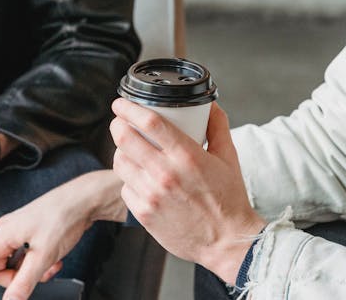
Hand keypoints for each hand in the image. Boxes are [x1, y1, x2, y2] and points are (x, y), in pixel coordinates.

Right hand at [0, 170, 125, 299]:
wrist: (83, 200)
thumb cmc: (62, 217)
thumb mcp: (42, 257)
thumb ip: (22, 284)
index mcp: (0, 236)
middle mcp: (5, 232)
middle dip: (14, 280)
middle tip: (34, 279)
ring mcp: (17, 232)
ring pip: (13, 265)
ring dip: (30, 273)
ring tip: (48, 268)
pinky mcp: (29, 233)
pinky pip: (25, 257)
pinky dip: (38, 264)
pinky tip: (53, 261)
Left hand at [110, 100, 265, 282]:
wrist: (227, 243)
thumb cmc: (228, 200)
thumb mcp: (228, 157)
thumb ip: (218, 126)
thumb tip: (210, 105)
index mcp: (186, 156)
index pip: (149, 122)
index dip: (129, 108)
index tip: (122, 103)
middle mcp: (165, 174)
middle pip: (124, 138)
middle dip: (117, 124)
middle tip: (120, 122)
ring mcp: (152, 195)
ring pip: (120, 162)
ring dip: (121, 151)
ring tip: (129, 149)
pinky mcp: (144, 213)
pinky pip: (125, 188)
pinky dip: (130, 179)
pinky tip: (141, 178)